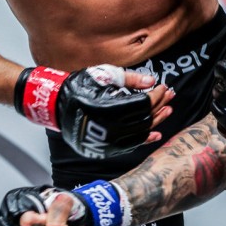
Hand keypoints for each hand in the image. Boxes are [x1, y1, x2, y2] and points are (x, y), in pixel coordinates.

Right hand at [16, 65, 174, 158]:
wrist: (55, 105)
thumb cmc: (78, 86)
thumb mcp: (104, 76)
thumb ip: (130, 79)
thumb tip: (152, 81)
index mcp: (106, 108)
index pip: (142, 104)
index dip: (156, 95)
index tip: (163, 87)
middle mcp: (107, 129)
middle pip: (144, 119)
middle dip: (160, 106)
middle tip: (170, 96)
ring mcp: (105, 142)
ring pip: (140, 134)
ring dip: (156, 122)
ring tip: (168, 111)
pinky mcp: (103, 149)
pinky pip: (130, 145)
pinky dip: (144, 139)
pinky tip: (155, 133)